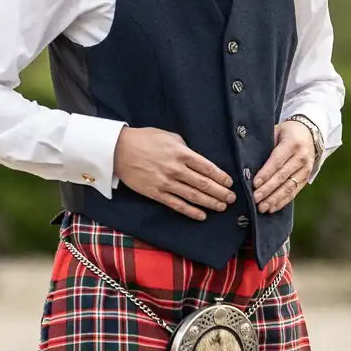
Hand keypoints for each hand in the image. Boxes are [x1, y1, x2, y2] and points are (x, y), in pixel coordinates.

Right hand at [114, 127, 234, 220]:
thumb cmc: (143, 139)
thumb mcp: (167, 136)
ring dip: (210, 202)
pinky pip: (177, 205)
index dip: (221, 177)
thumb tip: (195, 157)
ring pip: (193, 196)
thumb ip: (184, 147)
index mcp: (181, 153)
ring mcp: (166, 183)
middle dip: (220, 192)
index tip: (229, 183)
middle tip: (231, 198)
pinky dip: (191, 211)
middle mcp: (176, 169)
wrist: (118, 150)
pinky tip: (201, 215)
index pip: (207, 167)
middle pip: (203, 184)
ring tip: (222, 207)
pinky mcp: (156, 193)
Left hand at [253, 120, 314, 213]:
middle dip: (268, 189)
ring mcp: (306, 169)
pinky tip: (272, 207)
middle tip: (255, 198)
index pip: (277, 161)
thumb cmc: (287, 133)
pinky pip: (294, 192)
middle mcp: (301, 157)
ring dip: (274, 199)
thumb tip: (247, 161)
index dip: (265, 174)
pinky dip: (283, 201)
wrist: (310, 134)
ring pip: (289, 187)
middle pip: (282, 176)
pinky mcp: (306, 178)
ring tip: (262, 207)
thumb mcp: (276, 132)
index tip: (254, 184)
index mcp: (292, 144)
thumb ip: (265, 145)